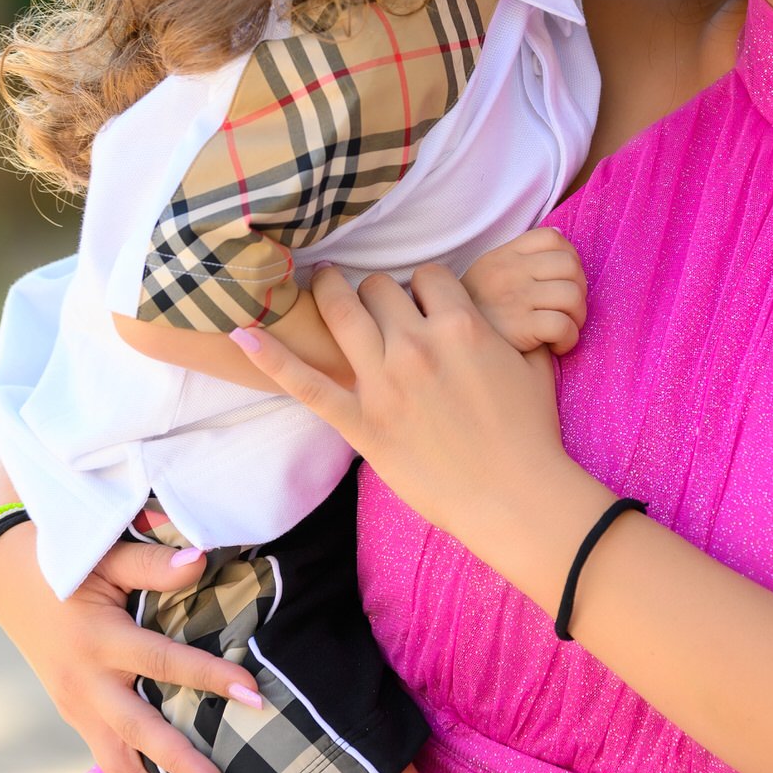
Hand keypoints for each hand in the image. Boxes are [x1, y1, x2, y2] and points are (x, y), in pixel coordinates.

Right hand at [0, 520, 261, 772]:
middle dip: (180, 771)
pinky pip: (113, 765)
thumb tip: (201, 559)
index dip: (208, 678)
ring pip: (119, 770)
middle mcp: (85, 685)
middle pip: (137, 738)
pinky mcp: (78, 719)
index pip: (161, 662)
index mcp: (96, 640)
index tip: (254, 696)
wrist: (5, 576)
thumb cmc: (62, 558)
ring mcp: (77, 709)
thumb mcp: (103, 552)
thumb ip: (151, 563)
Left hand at [231, 265, 609, 607]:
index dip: (424, 286)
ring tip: (321, 285)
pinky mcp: (361, 424)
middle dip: (379, 292)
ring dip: (330, 293)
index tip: (422, 301)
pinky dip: (269, 357)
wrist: (516, 496)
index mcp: (463, 327)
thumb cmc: (531, 435)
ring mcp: (384, 384)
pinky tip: (240, 332)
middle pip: (380, 288)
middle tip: (377, 304)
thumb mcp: (533, 366)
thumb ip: (513, 332)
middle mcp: (418, 345)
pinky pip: (305, 384)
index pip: (428, 276)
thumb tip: (510, 314)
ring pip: (344, 313)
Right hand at [463, 228, 587, 355]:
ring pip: (571, 296)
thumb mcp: (489, 273)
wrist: (449, 348)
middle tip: (569, 310)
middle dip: (580, 290)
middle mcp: (509, 271)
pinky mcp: (519, 327)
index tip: (566, 281)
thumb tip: (558, 234)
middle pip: (569, 266)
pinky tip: (557, 346)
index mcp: (504, 255)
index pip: (551, 238)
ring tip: (565, 328)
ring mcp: (514, 298)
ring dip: (577, 317)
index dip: (571, 258)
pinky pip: (562, 326)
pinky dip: (569, 339)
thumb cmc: (477, 314)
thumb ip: (522, 255)